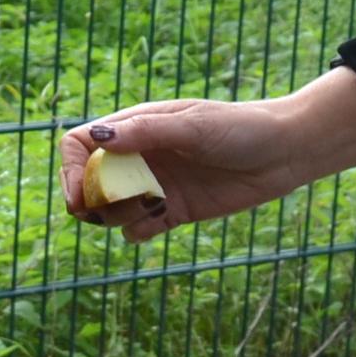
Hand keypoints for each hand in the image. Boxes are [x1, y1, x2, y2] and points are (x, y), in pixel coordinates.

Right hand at [58, 69, 355, 241]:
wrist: (285, 152)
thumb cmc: (241, 127)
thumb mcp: (194, 125)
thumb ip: (147, 132)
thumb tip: (99, 139)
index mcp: (136, 127)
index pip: (81, 144)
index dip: (71, 168)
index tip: (79, 191)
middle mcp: (140, 156)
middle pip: (90, 182)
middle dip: (88, 199)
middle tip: (104, 210)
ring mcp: (156, 185)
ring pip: (112, 209)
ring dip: (116, 216)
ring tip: (146, 209)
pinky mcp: (174, 211)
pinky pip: (139, 229)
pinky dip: (139, 232)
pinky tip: (158, 222)